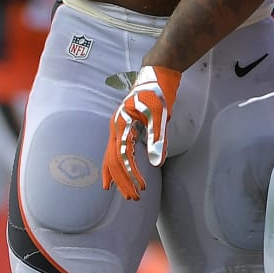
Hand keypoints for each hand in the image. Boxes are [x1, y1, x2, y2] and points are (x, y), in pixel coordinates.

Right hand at [102, 66, 181, 200]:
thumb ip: (158, 138)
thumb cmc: (158, 92)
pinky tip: (116, 179)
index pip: (122, 157)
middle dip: (123, 181)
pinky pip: (115, 152)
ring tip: (126, 194)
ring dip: (119, 177)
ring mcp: (118, 128)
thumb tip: (156, 163)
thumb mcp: (161, 114)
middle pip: (114, 161)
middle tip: (134, 198)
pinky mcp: (124, 128)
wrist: (157, 74)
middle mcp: (116, 127)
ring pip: (112, 158)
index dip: (131, 174)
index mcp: (122, 124)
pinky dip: (115, 167)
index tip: (141, 188)